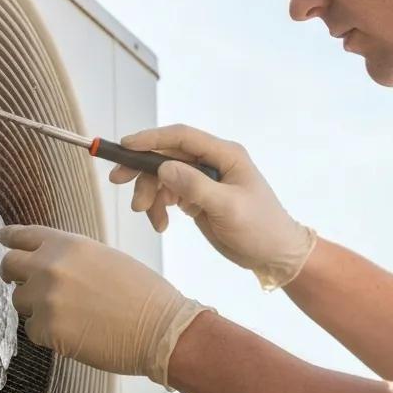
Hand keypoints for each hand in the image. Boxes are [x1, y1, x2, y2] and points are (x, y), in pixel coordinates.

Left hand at [0, 224, 211, 388]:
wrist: (160, 328)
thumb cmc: (142, 293)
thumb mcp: (104, 258)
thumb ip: (70, 257)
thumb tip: (45, 262)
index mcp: (66, 243)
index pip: (22, 235)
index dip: (9, 238)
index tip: (1, 239)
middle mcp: (49, 266)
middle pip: (8, 265)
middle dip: (15, 275)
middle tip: (27, 284)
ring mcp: (45, 298)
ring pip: (19, 301)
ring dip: (36, 307)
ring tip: (70, 314)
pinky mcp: (46, 330)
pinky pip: (32, 330)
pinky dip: (48, 333)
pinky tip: (75, 332)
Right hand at [110, 123, 316, 290]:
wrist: (274, 255)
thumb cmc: (260, 228)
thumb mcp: (229, 208)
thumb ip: (196, 186)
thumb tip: (164, 167)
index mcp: (224, 155)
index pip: (181, 137)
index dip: (151, 138)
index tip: (125, 146)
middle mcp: (211, 162)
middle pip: (166, 155)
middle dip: (142, 169)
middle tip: (118, 181)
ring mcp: (203, 180)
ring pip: (163, 176)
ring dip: (149, 194)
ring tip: (150, 217)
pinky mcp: (197, 197)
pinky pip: (167, 195)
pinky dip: (159, 208)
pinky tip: (161, 225)